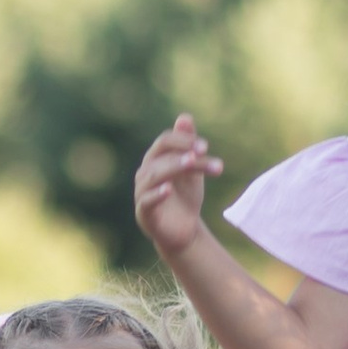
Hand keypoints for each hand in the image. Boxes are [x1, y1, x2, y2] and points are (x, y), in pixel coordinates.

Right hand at [135, 112, 221, 261]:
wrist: (184, 231)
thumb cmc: (185, 197)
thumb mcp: (192, 170)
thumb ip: (188, 145)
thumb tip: (185, 117)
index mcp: (156, 160)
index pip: (165, 142)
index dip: (183, 140)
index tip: (205, 146)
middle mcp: (145, 173)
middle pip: (162, 156)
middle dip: (183, 152)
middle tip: (203, 152)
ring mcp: (142, 192)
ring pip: (154, 175)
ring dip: (174, 167)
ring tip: (192, 163)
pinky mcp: (144, 213)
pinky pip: (146, 200)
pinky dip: (156, 193)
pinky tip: (168, 189)